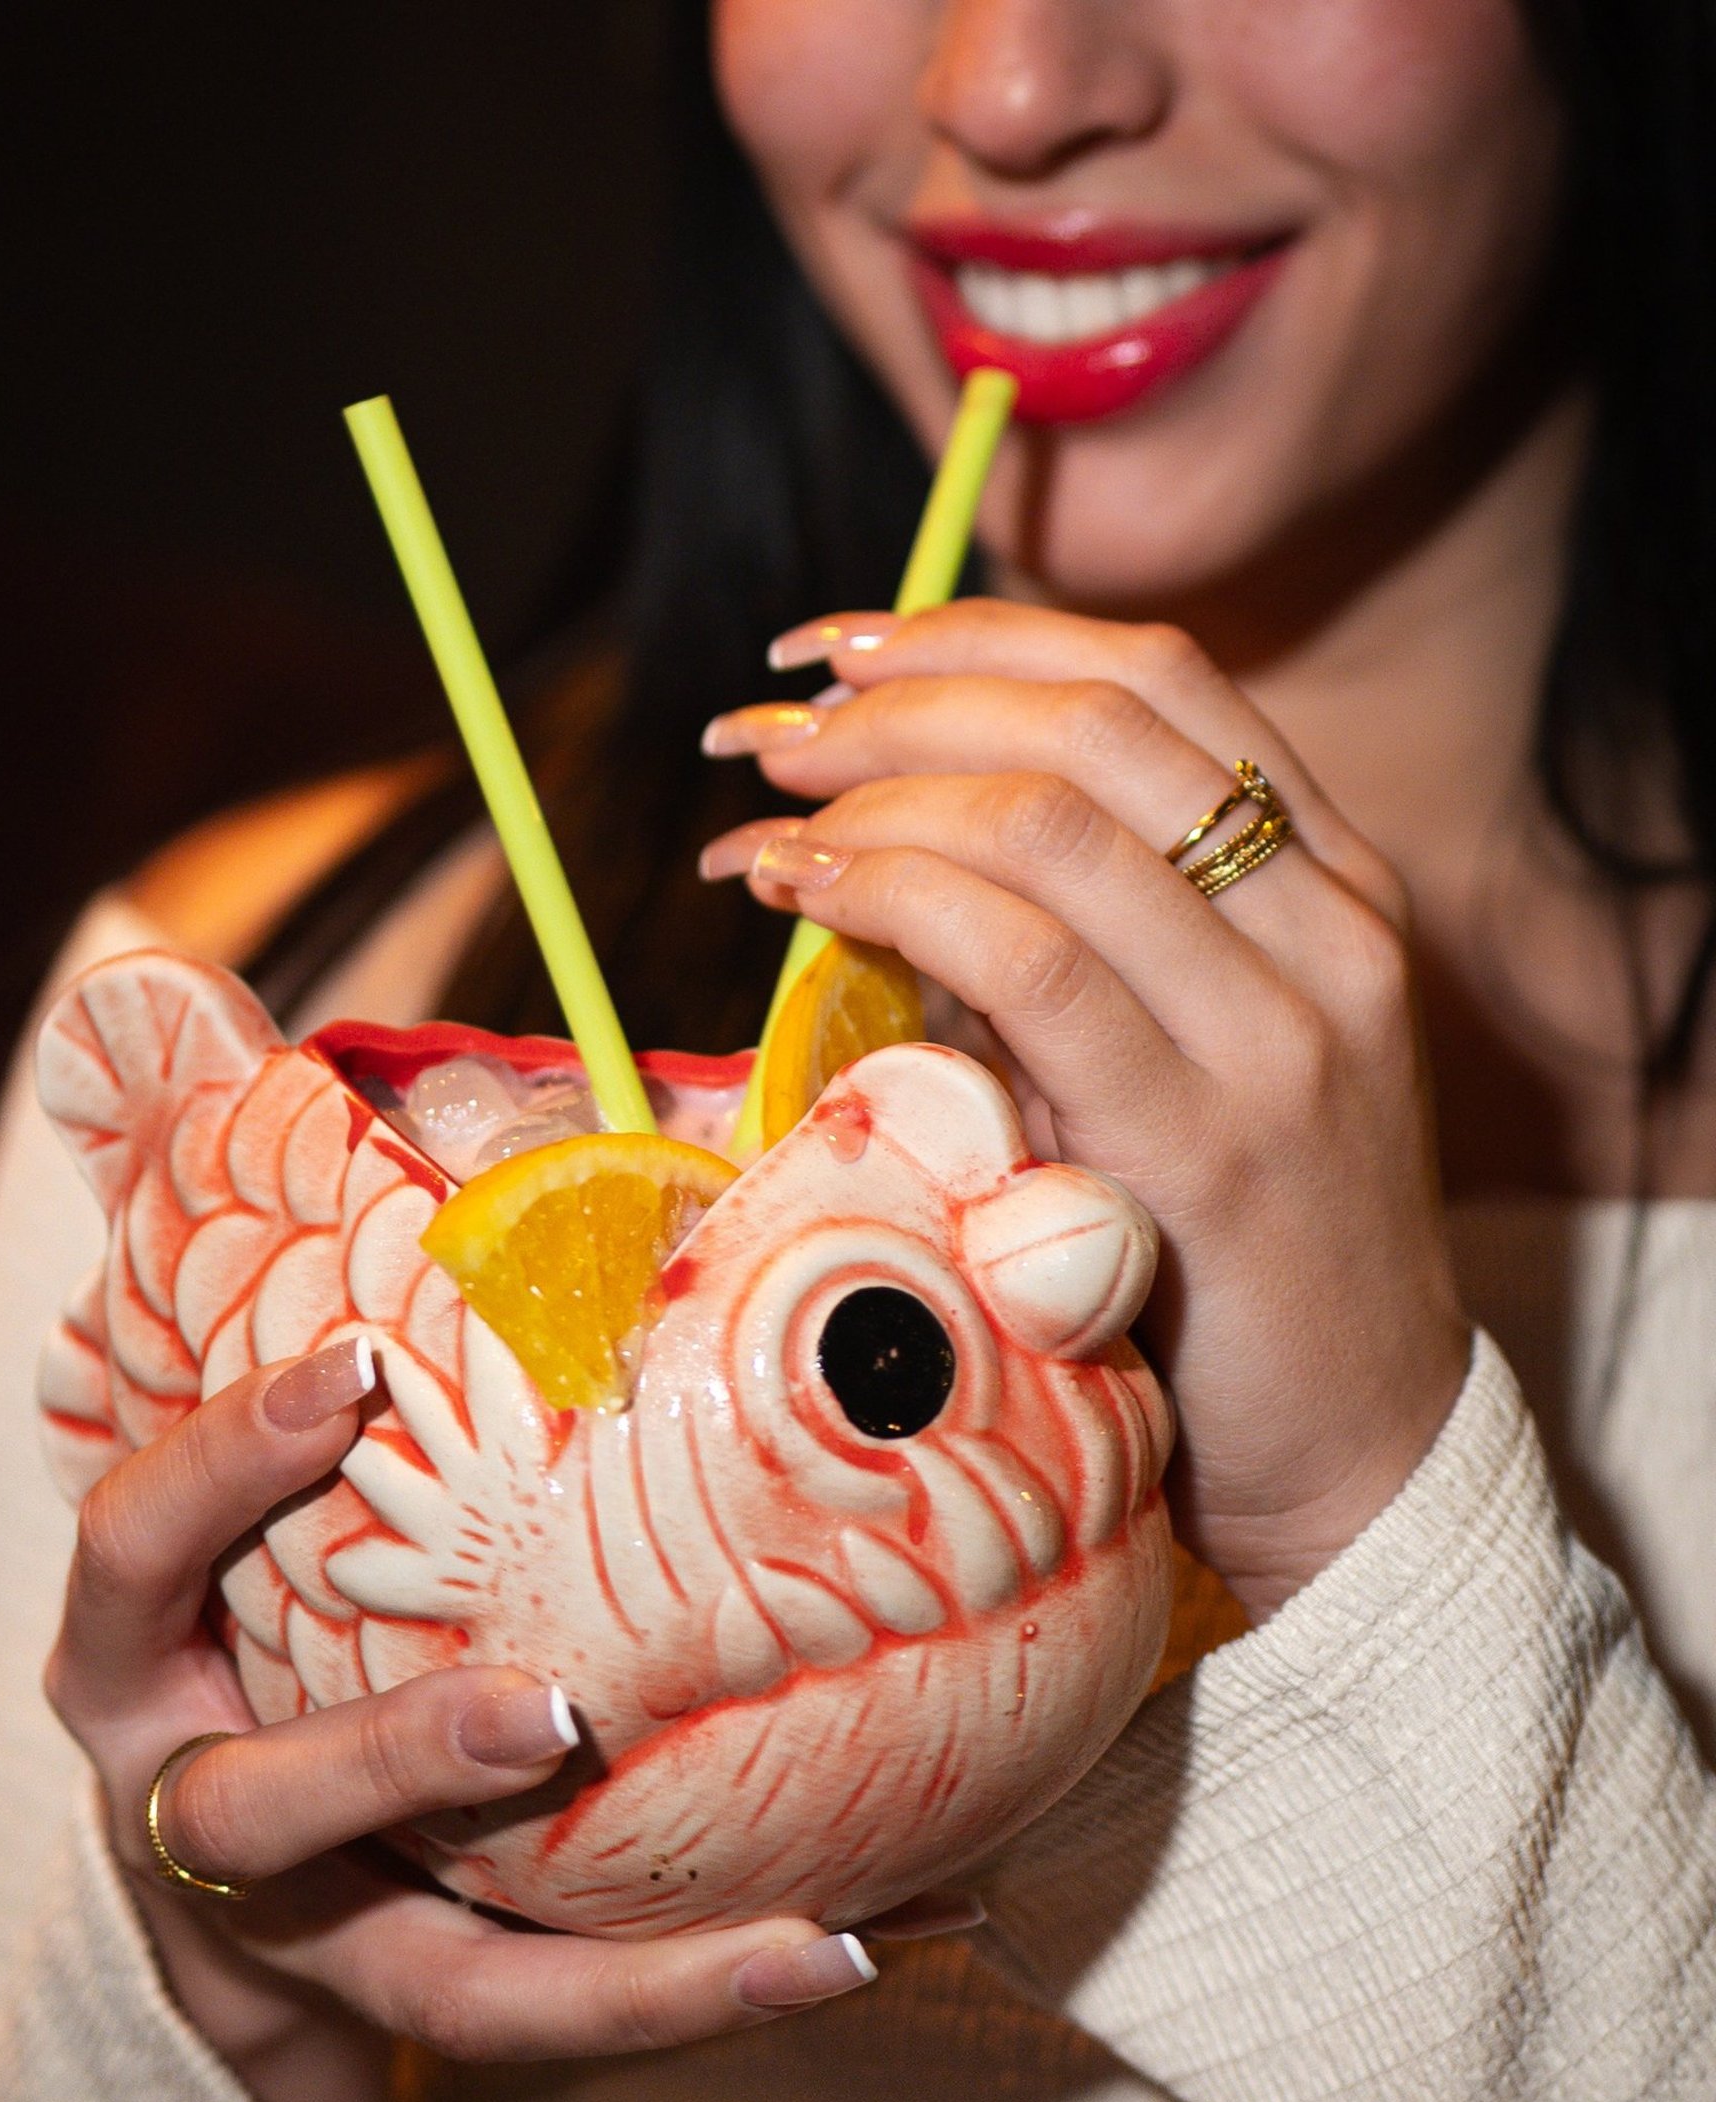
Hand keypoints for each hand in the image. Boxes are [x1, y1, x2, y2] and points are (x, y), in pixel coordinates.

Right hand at [45, 1341, 872, 2101]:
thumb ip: (345, 1435)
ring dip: (625, 1968)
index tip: (357, 1370)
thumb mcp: (256, 1543)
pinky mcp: (409, 2015)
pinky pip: (559, 2019)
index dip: (223, 1463)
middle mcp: (190, 1811)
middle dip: (399, 1755)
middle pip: (250, 1807)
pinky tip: (862, 1941)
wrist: (242, 1916)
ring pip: (439, 1980)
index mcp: (136, 1660)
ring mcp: (303, 1938)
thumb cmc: (273, 1647)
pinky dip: (708, 1989)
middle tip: (551, 1713)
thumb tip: (576, 1216)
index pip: (131, 1549)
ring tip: (808, 1935)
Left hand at [700, 599, 1469, 1617]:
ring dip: (870, 794)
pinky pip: (1025, 963)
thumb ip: (1080, 949)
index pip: (1157, 678)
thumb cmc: (1238, 1255)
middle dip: (900, 699)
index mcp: (1334, 882)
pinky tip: (803, 898)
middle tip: (767, 730)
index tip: (844, 650)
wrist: (1359, 1447)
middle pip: (1092, 718)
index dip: (981, 634)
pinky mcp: (1209, 1142)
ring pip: (1048, 819)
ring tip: (760, 826)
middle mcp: (1328, 928)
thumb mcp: (1189, 1060)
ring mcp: (1283, 1030)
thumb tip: (885, 851)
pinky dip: (890, 899)